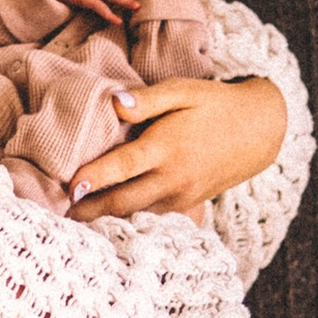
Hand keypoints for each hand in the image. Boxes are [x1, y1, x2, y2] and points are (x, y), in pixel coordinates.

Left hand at [70, 75, 285, 217]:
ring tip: (75, 223)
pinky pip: (153, 220)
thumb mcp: (183, 91)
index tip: (70, 186)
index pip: (124, 166)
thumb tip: (114, 103)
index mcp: (167, 147)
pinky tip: (108, 226)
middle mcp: (173, 178)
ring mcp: (182, 196)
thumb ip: (147, 100)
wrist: (259, 130)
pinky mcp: (188, 206)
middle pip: (124, 201)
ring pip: (137, 216)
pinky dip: (130, 224)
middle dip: (90, 210)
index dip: (96, 177)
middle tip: (59, 214)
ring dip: (106, 221)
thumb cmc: (214, 104)